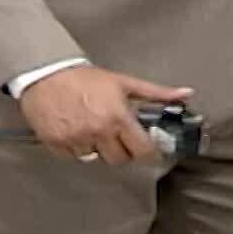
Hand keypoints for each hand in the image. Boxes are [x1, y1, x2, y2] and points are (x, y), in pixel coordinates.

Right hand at [18, 65, 193, 164]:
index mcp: (118, 117)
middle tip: (117, 134)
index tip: (148, 149)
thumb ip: (156, 93)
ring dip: (97, 148)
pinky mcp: (58, 145)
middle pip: (120, 159)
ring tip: (92, 128)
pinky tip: (75, 129)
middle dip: (121, 149)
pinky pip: (74, 157)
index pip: (142, 150)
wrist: (47, 73)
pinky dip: (76, 147)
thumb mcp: (123, 82)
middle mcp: (99, 132)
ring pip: (96, 159)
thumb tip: (186, 94)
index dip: (148, 151)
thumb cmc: (85, 78)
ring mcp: (77, 140)